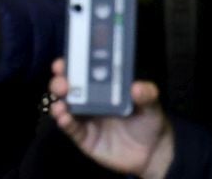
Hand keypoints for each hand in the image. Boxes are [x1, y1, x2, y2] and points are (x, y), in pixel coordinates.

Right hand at [48, 58, 175, 178]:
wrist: (151, 151)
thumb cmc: (148, 120)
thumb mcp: (151, 104)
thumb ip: (147, 94)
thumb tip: (136, 87)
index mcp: (106, 86)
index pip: (86, 70)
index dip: (74, 63)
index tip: (65, 59)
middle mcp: (92, 100)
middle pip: (70, 87)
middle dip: (62, 81)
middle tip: (62, 81)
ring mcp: (87, 118)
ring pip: (66, 106)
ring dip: (59, 102)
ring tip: (60, 101)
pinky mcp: (85, 137)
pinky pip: (71, 128)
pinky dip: (65, 121)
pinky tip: (64, 117)